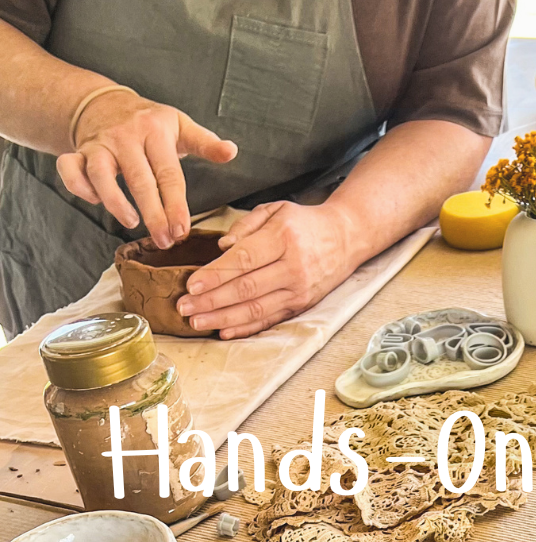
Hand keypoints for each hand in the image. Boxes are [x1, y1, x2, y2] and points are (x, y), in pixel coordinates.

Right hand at [57, 91, 236, 248]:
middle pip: (139, 180)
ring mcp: (100, 144)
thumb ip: (206, 143)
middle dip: (152, 214)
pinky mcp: (78, 150)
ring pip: (100, 174)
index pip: (169, 173)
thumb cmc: (151, 123)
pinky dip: (78, 186)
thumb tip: (232, 151)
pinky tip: (95, 201)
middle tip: (165, 241)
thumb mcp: (181, 126)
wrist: (105, 103)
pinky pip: (69, 169)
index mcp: (155, 132)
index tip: (183, 231)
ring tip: (131, 223)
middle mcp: (125, 137)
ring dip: (115, 202)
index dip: (176, 205)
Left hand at [177, 201, 362, 338]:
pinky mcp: (302, 306)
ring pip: (256, 309)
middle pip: (246, 289)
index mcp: (284, 239)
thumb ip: (246, 225)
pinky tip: (225, 332)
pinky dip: (246, 328)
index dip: (215, 275)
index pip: (244, 260)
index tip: (191, 284)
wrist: (345, 239)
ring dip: (223, 318)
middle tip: (184, 308)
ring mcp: (299, 291)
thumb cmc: (304, 223)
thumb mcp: (276, 210)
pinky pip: (270, 320)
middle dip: (212, 301)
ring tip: (197, 322)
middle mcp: (293, 268)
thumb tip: (222, 248)